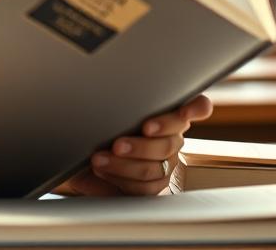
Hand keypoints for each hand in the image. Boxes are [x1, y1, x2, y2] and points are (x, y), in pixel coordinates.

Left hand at [57, 94, 213, 196]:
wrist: (79, 158)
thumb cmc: (96, 127)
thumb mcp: (107, 109)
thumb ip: (123, 101)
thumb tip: (119, 88)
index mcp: (168, 112)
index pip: (197, 106)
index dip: (196, 108)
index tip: (183, 110)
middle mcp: (171, 137)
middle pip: (170, 142)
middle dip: (142, 144)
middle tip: (118, 143)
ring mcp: (164, 163)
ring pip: (156, 167)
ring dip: (125, 163)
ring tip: (99, 158)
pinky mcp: (152, 186)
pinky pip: (145, 187)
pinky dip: (121, 178)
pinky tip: (103, 170)